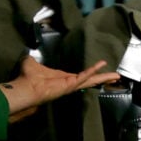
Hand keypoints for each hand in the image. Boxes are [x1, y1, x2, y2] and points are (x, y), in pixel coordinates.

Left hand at [0, 56, 118, 122]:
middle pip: (89, 79)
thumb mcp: (30, 63)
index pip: (79, 75)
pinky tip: (101, 65)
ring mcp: (70, 85)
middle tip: (115, 76)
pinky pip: (83, 76)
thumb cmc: (27, 77)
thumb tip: (28, 53)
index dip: (89, 73)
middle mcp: (68, 82)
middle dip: (102, 78)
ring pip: (90, 80)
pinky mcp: (70, 85)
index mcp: (61, 78)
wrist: (25, 87)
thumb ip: (33, 58)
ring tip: (116, 76)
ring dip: (103, 77)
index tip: (98, 70)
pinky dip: (92, 70)